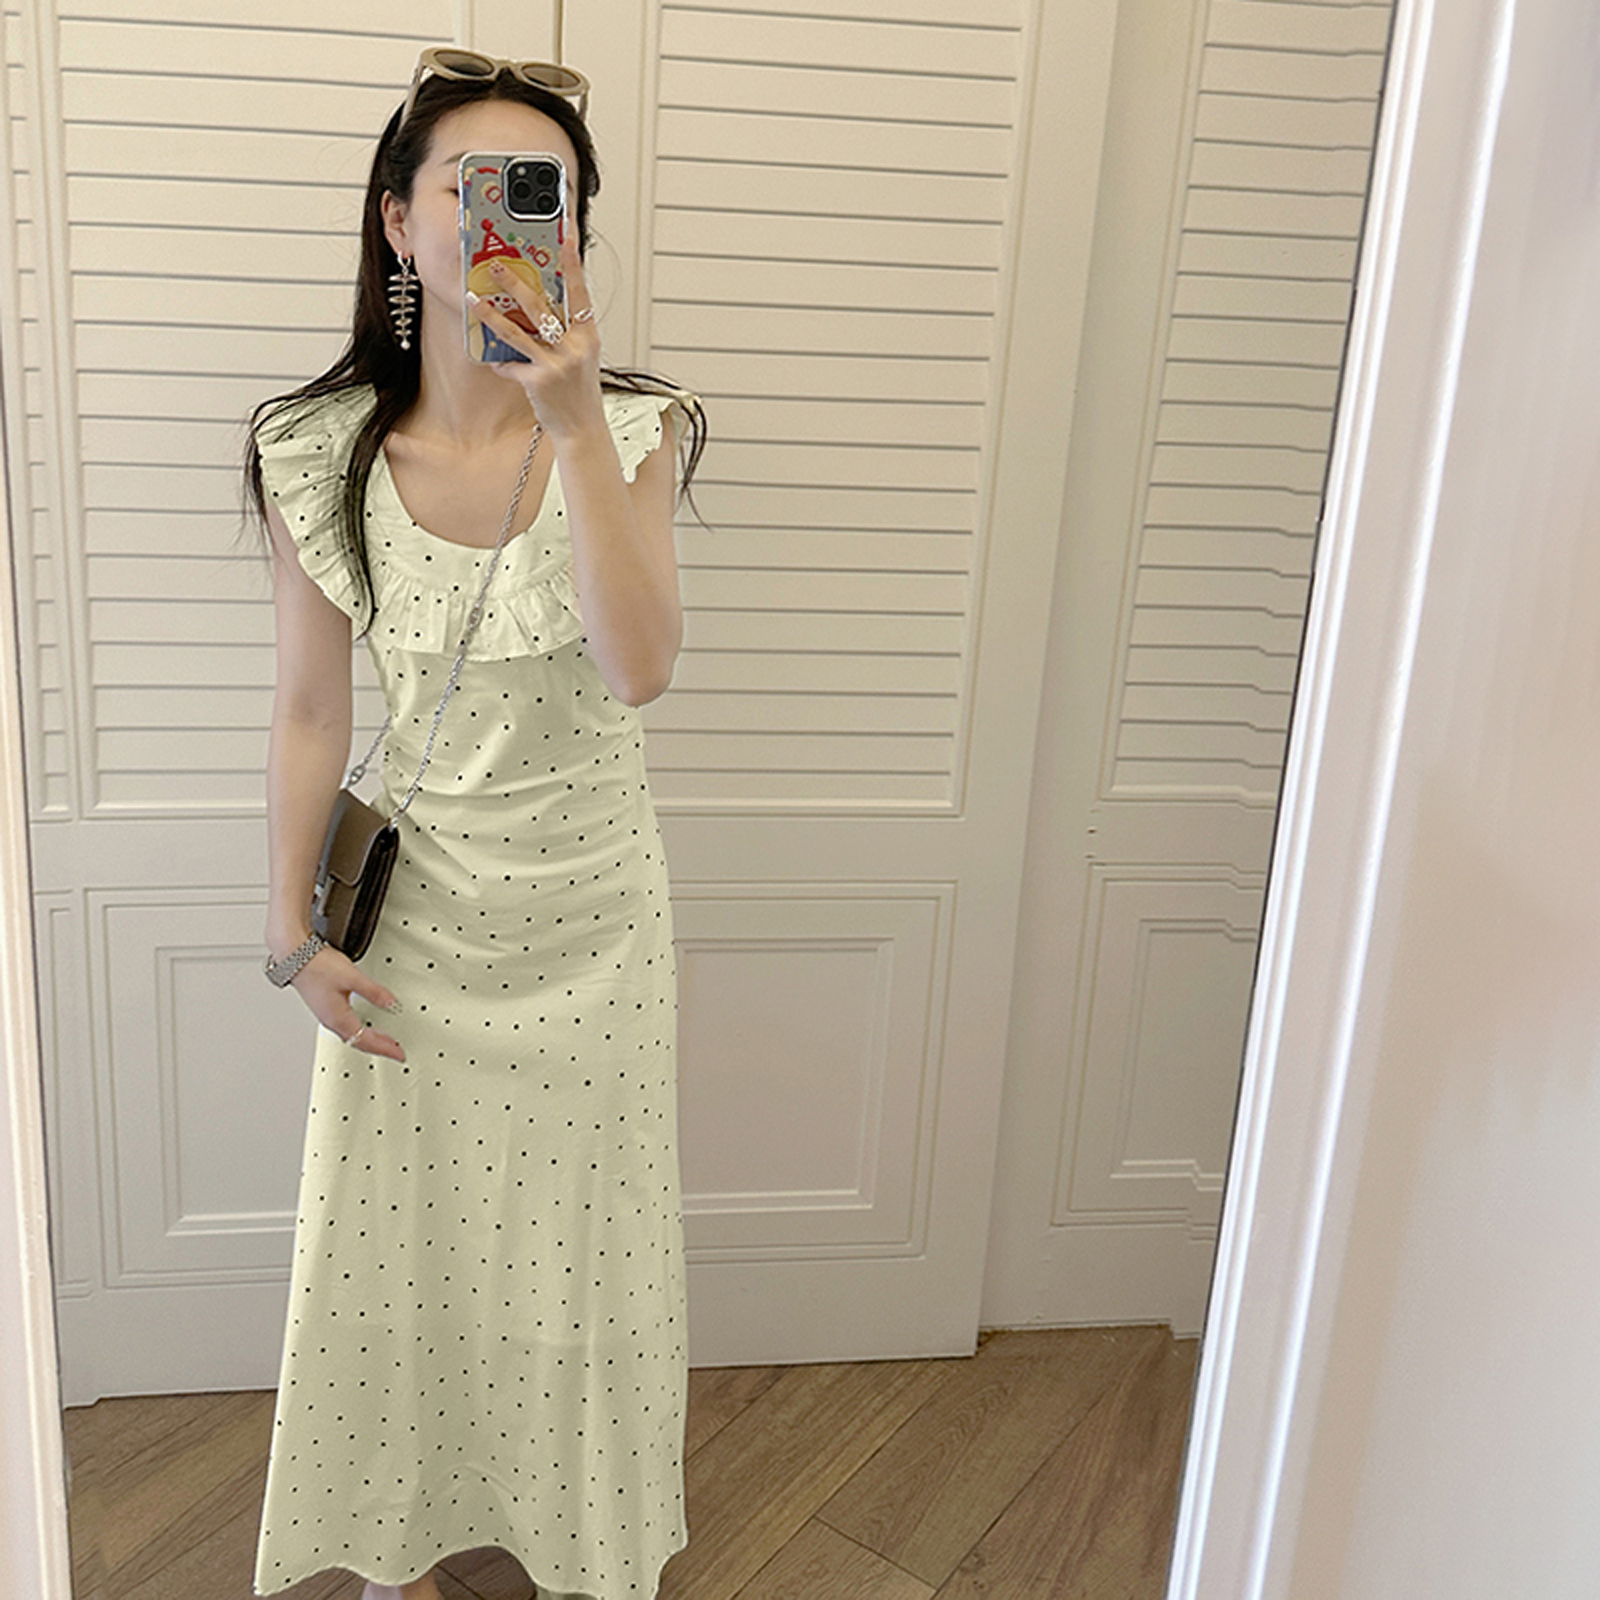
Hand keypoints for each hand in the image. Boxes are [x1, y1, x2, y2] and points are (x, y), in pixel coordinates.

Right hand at [288, 944, 405, 1061]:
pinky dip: (358, 1031)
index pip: (366, 1041)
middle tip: (395, 1051)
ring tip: (384, 1040)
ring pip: (351, 1035)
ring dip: (369, 1040)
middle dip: (378, 1048)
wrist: (294, 956)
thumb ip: (374, 992)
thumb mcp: (352, 977)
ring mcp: (326, 1014)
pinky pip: (345, 1027)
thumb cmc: (318, 966)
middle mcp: (331, 1020)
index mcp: (339, 1018)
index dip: (384, 1048)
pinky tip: (362, 1024)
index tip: (399, 1054)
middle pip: (359, 1042)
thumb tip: (392, 1004)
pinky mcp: (324, 1006)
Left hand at [468, 219, 603, 440]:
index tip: (565, 236)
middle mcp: (574, 347)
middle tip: (497, 264)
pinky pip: (511, 365)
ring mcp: (556, 364)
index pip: (580, 292)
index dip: (572, 264)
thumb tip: (541, 306)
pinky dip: (502, 363)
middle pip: (540, 306)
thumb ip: (567, 331)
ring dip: (492, 313)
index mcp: (588, 336)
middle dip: (515, 283)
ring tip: (474, 298)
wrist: (582, 428)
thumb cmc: (580, 392)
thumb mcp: (582, 357)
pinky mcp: (538, 381)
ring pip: (517, 331)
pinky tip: (496, 361)